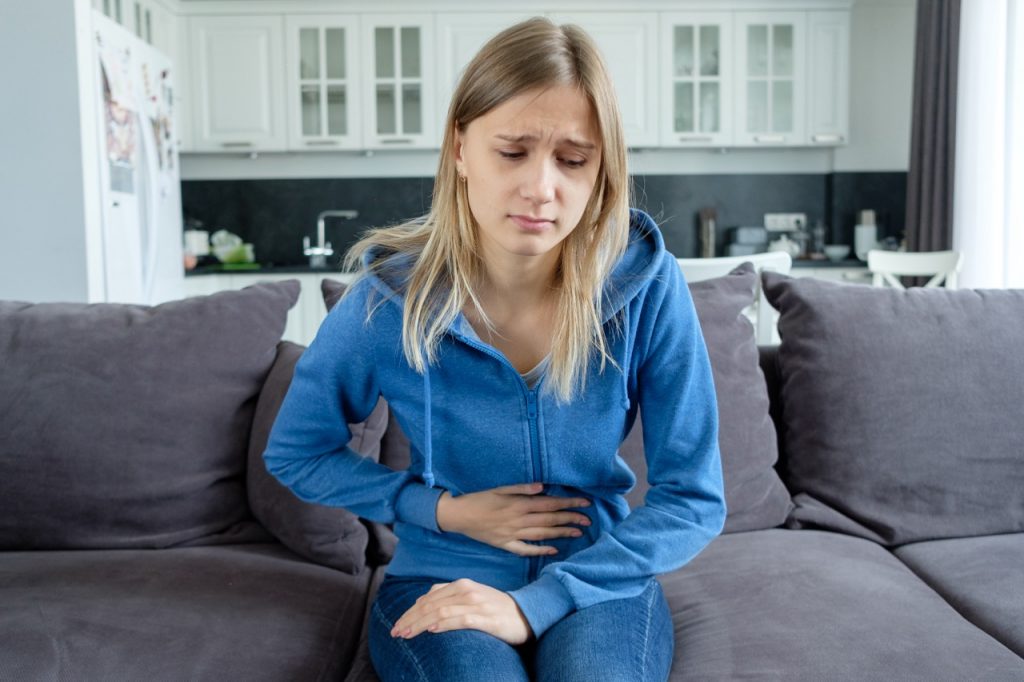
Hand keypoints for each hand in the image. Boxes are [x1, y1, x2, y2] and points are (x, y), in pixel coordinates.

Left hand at [390, 578, 532, 645]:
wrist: (526, 613)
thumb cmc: (496, 608)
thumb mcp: (472, 596)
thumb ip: (449, 595)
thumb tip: (423, 600)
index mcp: (461, 585)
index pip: (428, 598)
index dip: (410, 612)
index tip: (397, 624)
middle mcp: (466, 591)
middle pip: (430, 605)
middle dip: (410, 619)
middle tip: (395, 632)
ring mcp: (476, 603)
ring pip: (440, 612)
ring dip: (420, 624)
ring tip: (406, 634)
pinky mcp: (485, 617)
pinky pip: (460, 620)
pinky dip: (443, 624)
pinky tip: (431, 630)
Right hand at [436, 483, 590, 556]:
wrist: (458, 516)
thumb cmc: (479, 499)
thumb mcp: (499, 488)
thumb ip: (521, 488)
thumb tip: (543, 487)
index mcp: (518, 504)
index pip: (549, 504)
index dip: (568, 503)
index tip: (584, 503)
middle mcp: (518, 520)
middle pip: (549, 520)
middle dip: (570, 519)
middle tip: (588, 520)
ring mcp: (512, 534)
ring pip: (542, 534)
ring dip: (561, 533)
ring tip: (578, 532)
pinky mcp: (505, 545)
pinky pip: (526, 549)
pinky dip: (540, 550)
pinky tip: (554, 550)